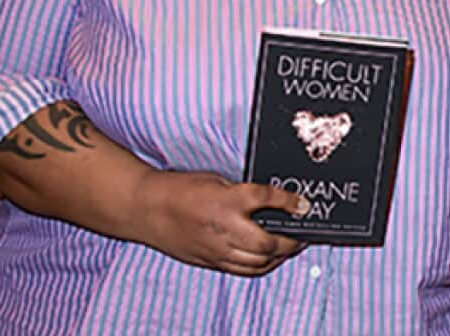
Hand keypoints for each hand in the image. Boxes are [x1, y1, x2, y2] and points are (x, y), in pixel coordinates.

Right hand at [132, 170, 307, 276]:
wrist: (147, 208)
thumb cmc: (180, 189)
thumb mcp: (216, 180)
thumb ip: (242, 193)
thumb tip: (269, 202)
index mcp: (226, 200)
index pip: (267, 199)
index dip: (290, 202)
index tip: (302, 204)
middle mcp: (224, 227)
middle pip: (267, 242)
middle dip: (290, 240)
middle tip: (302, 234)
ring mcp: (216, 248)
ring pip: (257, 262)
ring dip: (278, 256)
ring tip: (290, 247)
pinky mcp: (209, 261)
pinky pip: (242, 270)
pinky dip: (260, 266)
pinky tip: (269, 259)